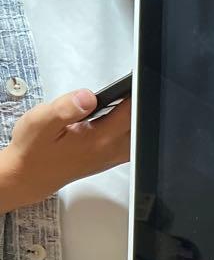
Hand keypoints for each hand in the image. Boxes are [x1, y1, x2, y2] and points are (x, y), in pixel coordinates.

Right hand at [0, 89, 130, 211]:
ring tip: (121, 103)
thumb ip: (66, 109)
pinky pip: (130, 142)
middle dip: (136, 106)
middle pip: (139, 125)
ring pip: (137, 135)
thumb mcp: (41, 123)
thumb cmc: (34, 151)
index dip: (133, 95)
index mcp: (98, 140)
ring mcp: (112, 157)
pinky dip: (128, 129)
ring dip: (133, 119)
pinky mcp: (109, 159)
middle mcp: (110, 150)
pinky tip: (116, 118)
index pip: (130, 114)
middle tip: (126, 91)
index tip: (131, 83)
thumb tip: (88, 97)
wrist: (29, 176)